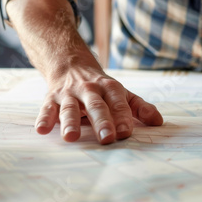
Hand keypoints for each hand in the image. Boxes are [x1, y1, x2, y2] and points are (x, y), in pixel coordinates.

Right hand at [35, 67, 162, 144]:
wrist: (70, 63)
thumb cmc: (101, 87)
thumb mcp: (122, 93)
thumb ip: (140, 107)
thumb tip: (159, 122)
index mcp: (110, 88)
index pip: (118, 103)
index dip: (123, 117)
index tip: (126, 132)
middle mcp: (90, 90)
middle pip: (96, 106)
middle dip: (102, 122)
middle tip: (107, 138)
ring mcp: (70, 94)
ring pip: (70, 108)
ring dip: (70, 122)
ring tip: (71, 137)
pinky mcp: (51, 99)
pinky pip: (47, 109)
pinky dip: (44, 119)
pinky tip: (42, 130)